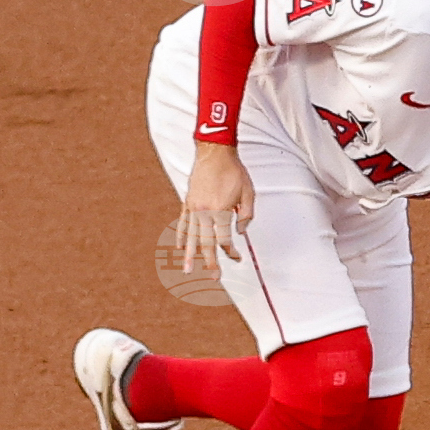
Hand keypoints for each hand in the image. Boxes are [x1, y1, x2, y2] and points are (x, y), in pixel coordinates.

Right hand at [177, 143, 254, 273]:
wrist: (215, 151)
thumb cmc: (233, 170)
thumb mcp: (248, 193)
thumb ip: (247, 215)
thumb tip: (240, 232)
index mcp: (220, 211)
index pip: (224, 239)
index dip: (231, 251)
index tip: (236, 257)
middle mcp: (204, 212)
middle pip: (206, 243)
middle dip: (210, 262)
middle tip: (213, 277)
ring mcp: (194, 208)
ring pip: (192, 237)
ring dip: (190, 256)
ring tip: (187, 270)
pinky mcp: (188, 202)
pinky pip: (184, 223)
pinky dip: (182, 236)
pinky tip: (181, 247)